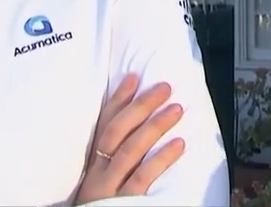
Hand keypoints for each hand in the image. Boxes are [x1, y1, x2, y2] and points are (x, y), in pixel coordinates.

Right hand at [73, 74, 185, 204]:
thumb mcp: (102, 184)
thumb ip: (114, 161)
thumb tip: (141, 132)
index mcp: (91, 166)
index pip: (102, 125)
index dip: (118, 100)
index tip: (135, 77)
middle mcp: (96, 173)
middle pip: (115, 132)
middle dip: (140, 106)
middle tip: (164, 87)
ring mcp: (106, 189)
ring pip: (129, 151)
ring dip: (154, 126)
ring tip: (177, 109)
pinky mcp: (120, 204)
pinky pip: (141, 178)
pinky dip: (161, 159)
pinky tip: (179, 144)